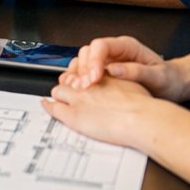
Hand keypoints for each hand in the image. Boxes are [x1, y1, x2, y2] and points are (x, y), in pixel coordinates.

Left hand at [43, 75, 157, 148]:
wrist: (141, 119)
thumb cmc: (144, 106)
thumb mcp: (134, 85)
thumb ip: (123, 81)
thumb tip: (121, 80)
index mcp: (102, 75)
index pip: (83, 70)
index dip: (81, 75)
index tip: (81, 79)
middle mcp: (88, 84)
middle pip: (69, 79)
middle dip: (68, 84)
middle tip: (69, 90)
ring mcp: (78, 99)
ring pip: (58, 91)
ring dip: (59, 94)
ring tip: (59, 98)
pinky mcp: (73, 115)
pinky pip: (54, 108)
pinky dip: (48, 106)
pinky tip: (46, 105)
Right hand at [57, 36, 186, 100]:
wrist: (174, 85)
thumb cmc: (169, 80)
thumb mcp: (159, 77)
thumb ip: (137, 72)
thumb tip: (113, 69)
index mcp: (127, 46)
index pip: (101, 46)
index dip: (94, 60)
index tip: (94, 78)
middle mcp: (114, 51)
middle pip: (88, 52)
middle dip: (83, 69)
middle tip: (84, 87)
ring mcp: (107, 61)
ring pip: (82, 61)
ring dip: (77, 74)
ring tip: (77, 89)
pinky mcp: (103, 72)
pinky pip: (84, 72)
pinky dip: (78, 80)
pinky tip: (76, 89)